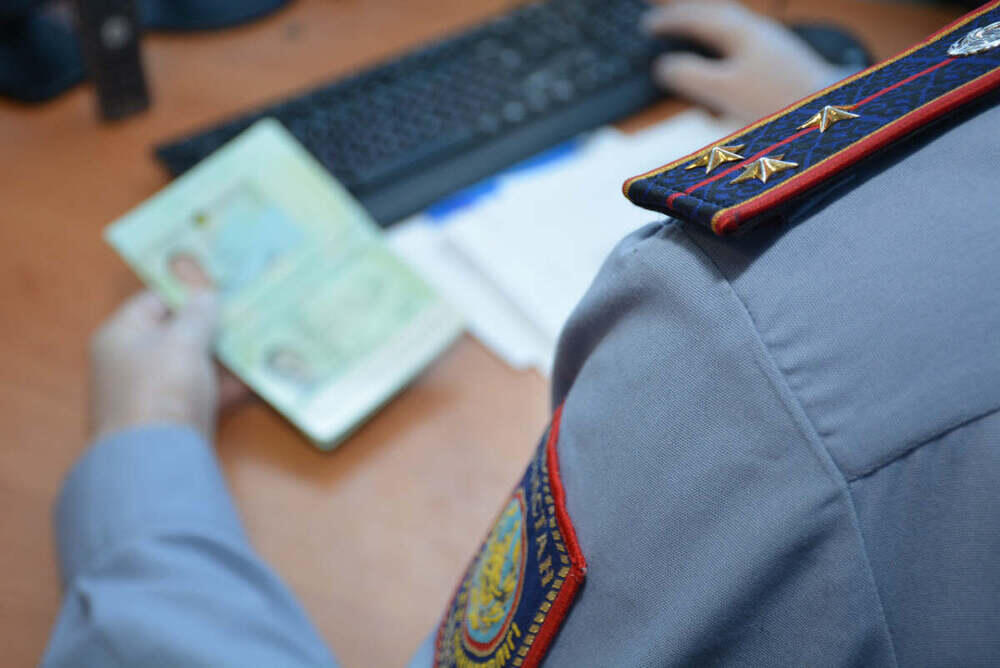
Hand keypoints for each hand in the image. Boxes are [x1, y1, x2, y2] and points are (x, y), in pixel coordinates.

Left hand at [89, 291, 248, 441]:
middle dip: (215, 322)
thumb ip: (199, 314)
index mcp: (122, 335)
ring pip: (197, 362)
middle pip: (179, 332)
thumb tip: (207, 295)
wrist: (156, 459)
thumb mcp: (182, 341)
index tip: (224, 280)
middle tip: (251, 304)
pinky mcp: (179, 417)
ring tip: (264, 333)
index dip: (189, 289)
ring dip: (228, 352)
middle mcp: (135, 361)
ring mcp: (157, 391)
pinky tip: (261, 373)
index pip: (155, 300)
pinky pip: (208, 390)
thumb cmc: (160, 388)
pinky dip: (231, 383)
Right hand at [644, 1, 853, 121]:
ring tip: (691, 29)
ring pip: (732, 25)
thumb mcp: (725, 92)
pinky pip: (745, 41)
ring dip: (708, 24)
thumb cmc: (781, 104)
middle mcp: (759, 32)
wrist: (833, 115)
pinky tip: (727, 57)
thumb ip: (691, 76)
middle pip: (716, 13)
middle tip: (664, 16)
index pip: (696, 18)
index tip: (646, 26)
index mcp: (741, 33)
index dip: (668, 22)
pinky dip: (726, 41)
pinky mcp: (784, 63)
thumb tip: (664, 67)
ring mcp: (774, 45)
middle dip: (688, 13)